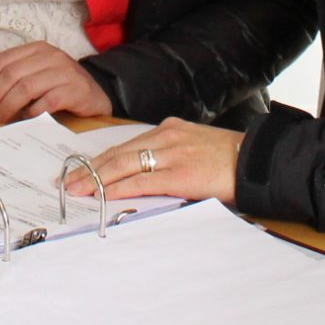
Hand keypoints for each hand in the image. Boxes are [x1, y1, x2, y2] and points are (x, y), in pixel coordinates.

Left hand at [0, 43, 113, 122]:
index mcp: (38, 49)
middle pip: (11, 74)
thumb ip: (17, 77)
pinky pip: (46, 101)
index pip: (3, 59)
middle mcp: (51, 56)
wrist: (98, 92)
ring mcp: (65, 72)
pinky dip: (32, 112)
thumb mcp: (39, 72)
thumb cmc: (61, 85)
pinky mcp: (76, 90)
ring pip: (26, 88)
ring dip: (9, 106)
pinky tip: (27, 118)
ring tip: (3, 118)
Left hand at [91, 119, 243, 204]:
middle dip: (90, 170)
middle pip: (118, 153)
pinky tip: (104, 194)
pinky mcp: (181, 174)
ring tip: (77, 190)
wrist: (258, 161)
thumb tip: (141, 176)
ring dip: (97, 179)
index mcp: (169, 130)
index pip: (125, 145)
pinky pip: (143, 181)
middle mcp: (167, 137)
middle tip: (67, 182)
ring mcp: (173, 154)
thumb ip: (168, 158)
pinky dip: (120, 187)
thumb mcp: (194, 149)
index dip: (100, 159)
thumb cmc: (228, 160)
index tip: (80, 170)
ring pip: (124, 165)